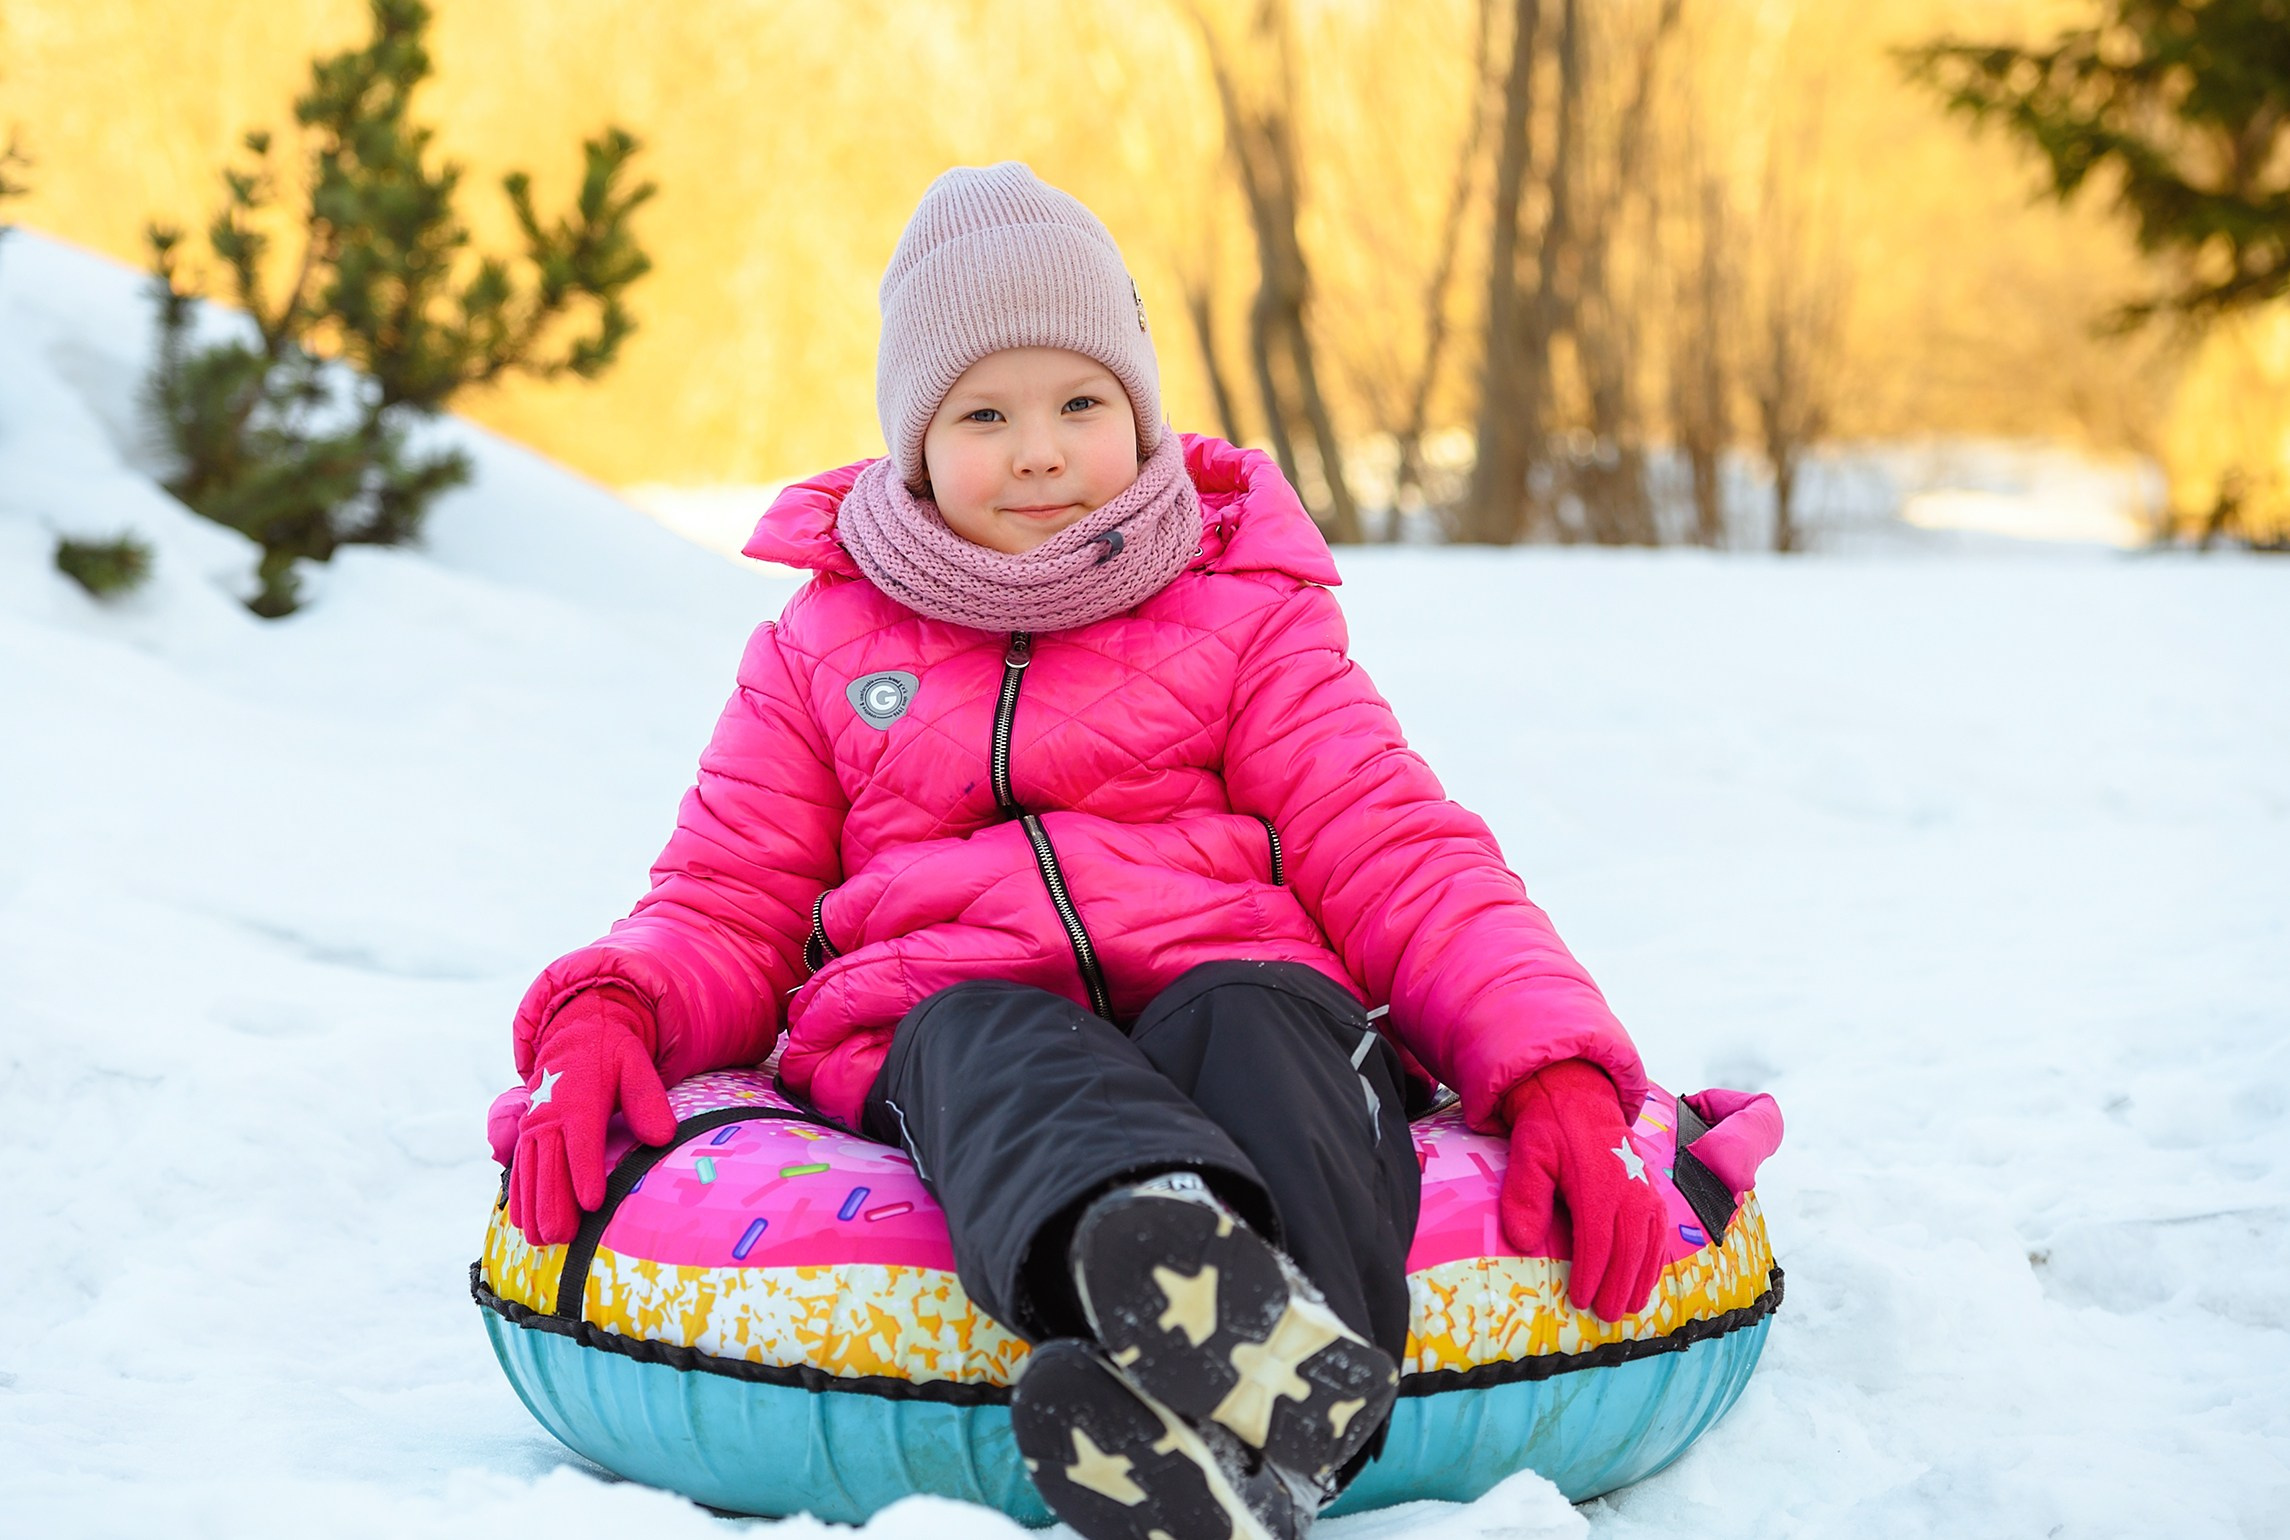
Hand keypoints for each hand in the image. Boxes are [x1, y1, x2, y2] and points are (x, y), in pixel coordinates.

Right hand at [509, 985, 677, 1245]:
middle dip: (554, 1203)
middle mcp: (550, 1115)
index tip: (591, 1204)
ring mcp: (534, 1126)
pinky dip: (519, 1195)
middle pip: (549, 1165)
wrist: (577, 1035)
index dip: (584, 1173)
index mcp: (579, 1099)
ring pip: (529, 1171)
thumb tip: (662, 1137)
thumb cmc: (613, 1055)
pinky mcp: (526, 1134)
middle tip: (562, 1237)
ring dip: (534, 1207)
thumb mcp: (637, 1065)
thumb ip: (647, 1100)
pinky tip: (523, 1223)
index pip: (582, 1142)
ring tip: (542, 1241)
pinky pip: (518, 1168)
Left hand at [1498, 1058, 1666, 1320]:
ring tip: (1631, 1309)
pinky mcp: (1652, 1192)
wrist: (1579, 1099)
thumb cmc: (1549, 1130)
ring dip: (1642, 1280)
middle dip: (1618, 1287)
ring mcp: (1645, 1191)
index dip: (1591, 1275)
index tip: (1579, 1301)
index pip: (1597, 1241)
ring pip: (1650, 1244)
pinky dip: (1656, 1260)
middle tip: (1607, 1317)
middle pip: (1628, 1249)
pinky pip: (1660, 1232)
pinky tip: (1648, 1281)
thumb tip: (1522, 1241)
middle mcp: (1628, 1190)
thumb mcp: (1528, 1152)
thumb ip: (1524, 1194)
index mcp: (1597, 1183)